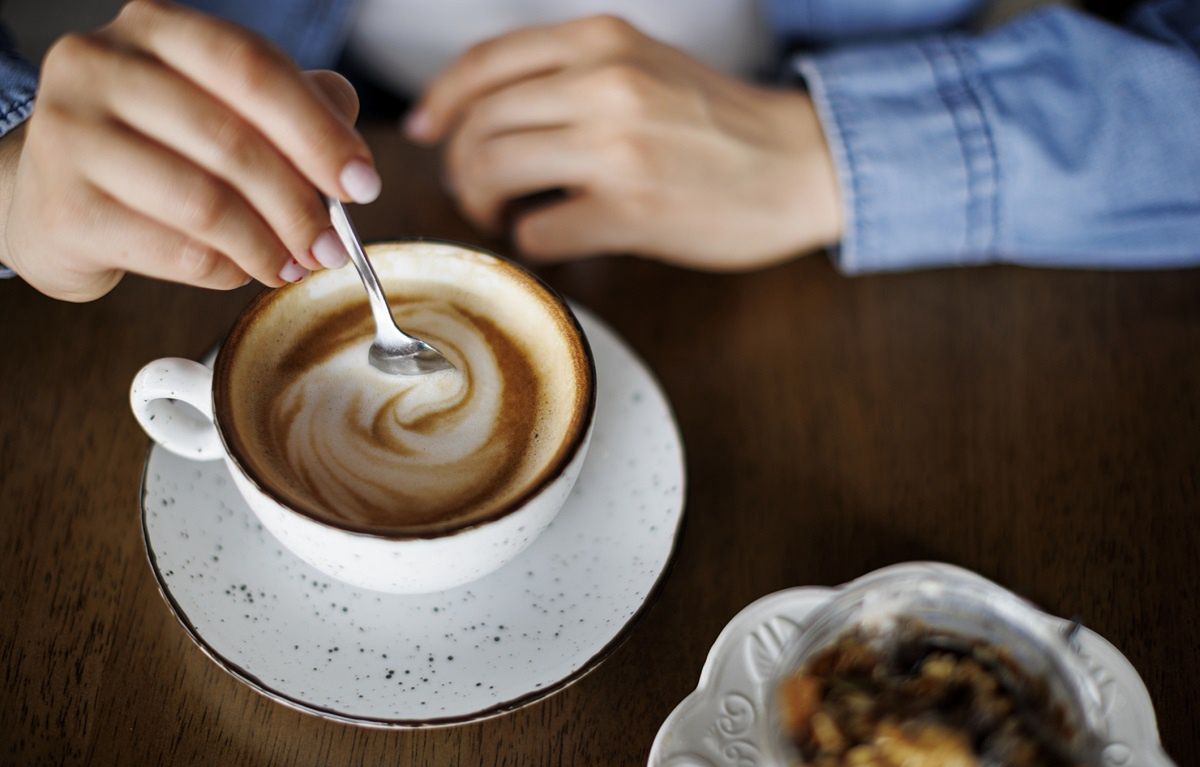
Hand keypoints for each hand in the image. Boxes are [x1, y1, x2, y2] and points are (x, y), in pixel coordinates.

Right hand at [0, 0, 382, 301]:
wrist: (50, 196)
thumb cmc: (151, 147)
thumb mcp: (219, 107)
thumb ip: (290, 109)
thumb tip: (351, 148)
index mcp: (155, 29)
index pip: (254, 69)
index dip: (320, 132)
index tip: (363, 184)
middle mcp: (101, 66)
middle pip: (234, 142)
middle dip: (301, 206)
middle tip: (332, 246)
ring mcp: (72, 135)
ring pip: (207, 204)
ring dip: (269, 247)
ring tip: (295, 265)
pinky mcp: (67, 209)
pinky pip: (179, 250)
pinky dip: (228, 270)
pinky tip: (245, 270)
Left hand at [407, 15, 840, 270]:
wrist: (800, 164)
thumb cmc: (721, 124)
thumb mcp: (646, 65)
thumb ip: (574, 74)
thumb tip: (490, 114)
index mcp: (603, 41)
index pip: (486, 63)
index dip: (441, 101)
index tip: (426, 130)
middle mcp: (604, 84)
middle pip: (479, 125)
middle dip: (460, 166)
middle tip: (476, 190)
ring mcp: (616, 147)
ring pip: (492, 171)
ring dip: (481, 202)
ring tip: (501, 213)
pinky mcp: (630, 210)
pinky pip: (537, 230)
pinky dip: (529, 239)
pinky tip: (551, 237)